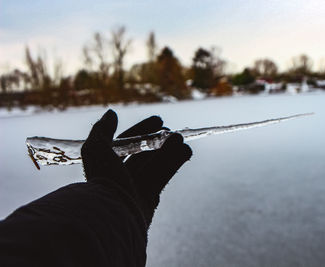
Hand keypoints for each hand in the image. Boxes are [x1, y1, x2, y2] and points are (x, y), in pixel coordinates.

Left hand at [81, 109, 191, 224]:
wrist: (113, 216)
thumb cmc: (103, 180)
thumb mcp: (96, 149)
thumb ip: (102, 130)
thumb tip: (111, 113)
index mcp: (107, 164)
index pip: (126, 142)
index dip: (141, 129)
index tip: (158, 120)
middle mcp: (120, 176)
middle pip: (143, 154)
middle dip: (157, 141)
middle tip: (171, 131)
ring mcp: (135, 189)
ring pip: (155, 165)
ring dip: (170, 150)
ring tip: (181, 138)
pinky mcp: (149, 200)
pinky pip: (163, 177)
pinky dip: (175, 163)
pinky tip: (186, 151)